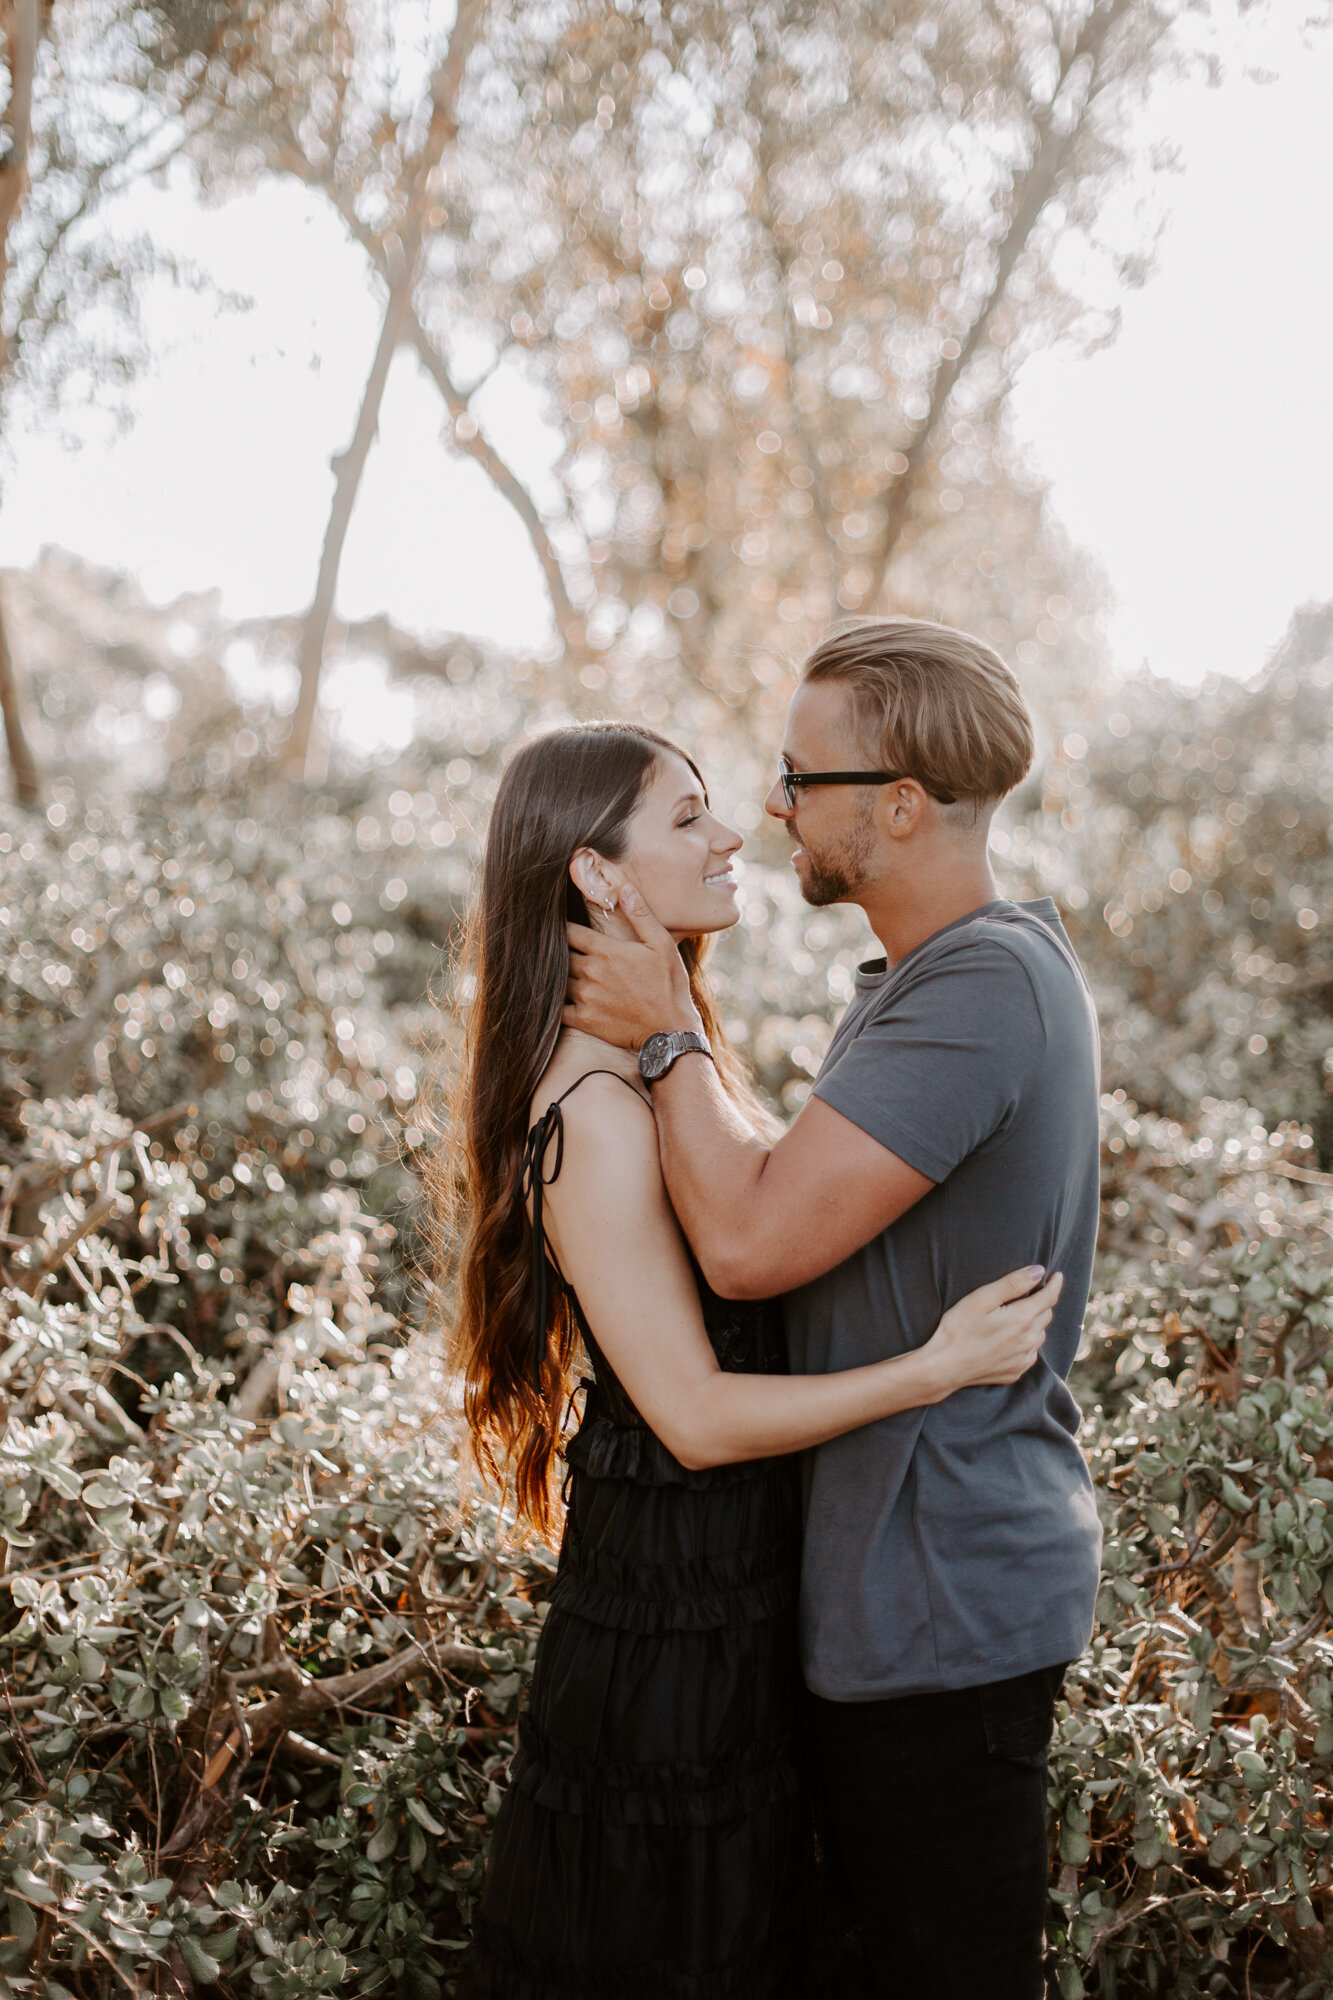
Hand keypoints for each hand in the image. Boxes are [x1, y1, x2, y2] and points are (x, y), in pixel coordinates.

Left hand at [564, 886, 701, 1051]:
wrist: (669, 1029)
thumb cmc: (669, 985)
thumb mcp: (661, 944)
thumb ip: (640, 915)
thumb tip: (625, 887)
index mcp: (606, 950)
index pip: (568, 931)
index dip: (561, 927)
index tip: (557, 926)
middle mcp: (591, 971)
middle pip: (560, 955)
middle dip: (557, 951)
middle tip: (552, 947)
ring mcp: (585, 997)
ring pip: (558, 980)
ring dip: (557, 975)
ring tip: (555, 972)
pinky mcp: (584, 1019)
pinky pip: (558, 1008)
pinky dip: (556, 1002)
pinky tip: (559, 998)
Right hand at [922, 1267, 1062, 1399]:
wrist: (944, 1367)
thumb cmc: (958, 1329)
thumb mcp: (982, 1298)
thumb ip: (1013, 1283)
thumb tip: (1039, 1271)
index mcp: (1022, 1319)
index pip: (1049, 1298)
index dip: (1055, 1284)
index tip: (1058, 1275)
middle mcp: (1028, 1341)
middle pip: (1046, 1316)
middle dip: (1042, 1302)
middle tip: (1031, 1294)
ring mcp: (1023, 1359)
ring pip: (1040, 1335)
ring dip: (1036, 1323)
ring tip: (1019, 1316)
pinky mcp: (1015, 1372)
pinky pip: (1030, 1353)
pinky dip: (1027, 1342)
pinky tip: (1012, 1339)